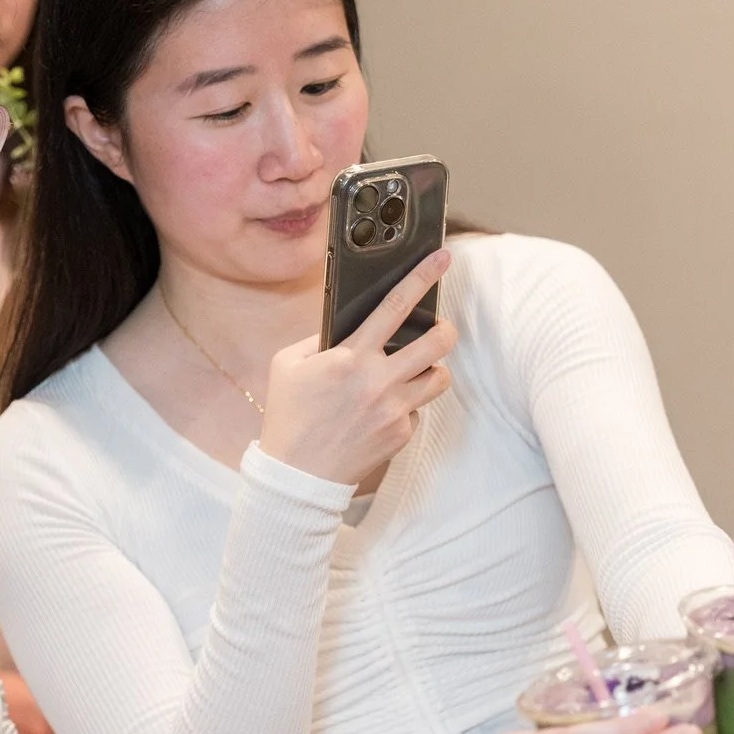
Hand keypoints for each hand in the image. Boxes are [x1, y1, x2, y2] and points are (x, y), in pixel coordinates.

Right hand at [260, 249, 455, 486]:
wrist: (298, 475)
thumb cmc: (289, 415)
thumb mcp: (288, 364)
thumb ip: (319, 339)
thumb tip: (348, 326)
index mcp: (351, 357)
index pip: (395, 306)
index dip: (422, 276)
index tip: (443, 257)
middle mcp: (379, 381)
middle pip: (438, 342)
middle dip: (445, 328)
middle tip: (439, 327)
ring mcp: (394, 410)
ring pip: (439, 378)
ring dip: (431, 369)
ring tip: (413, 371)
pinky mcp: (401, 435)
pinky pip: (417, 410)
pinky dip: (405, 405)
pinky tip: (381, 411)